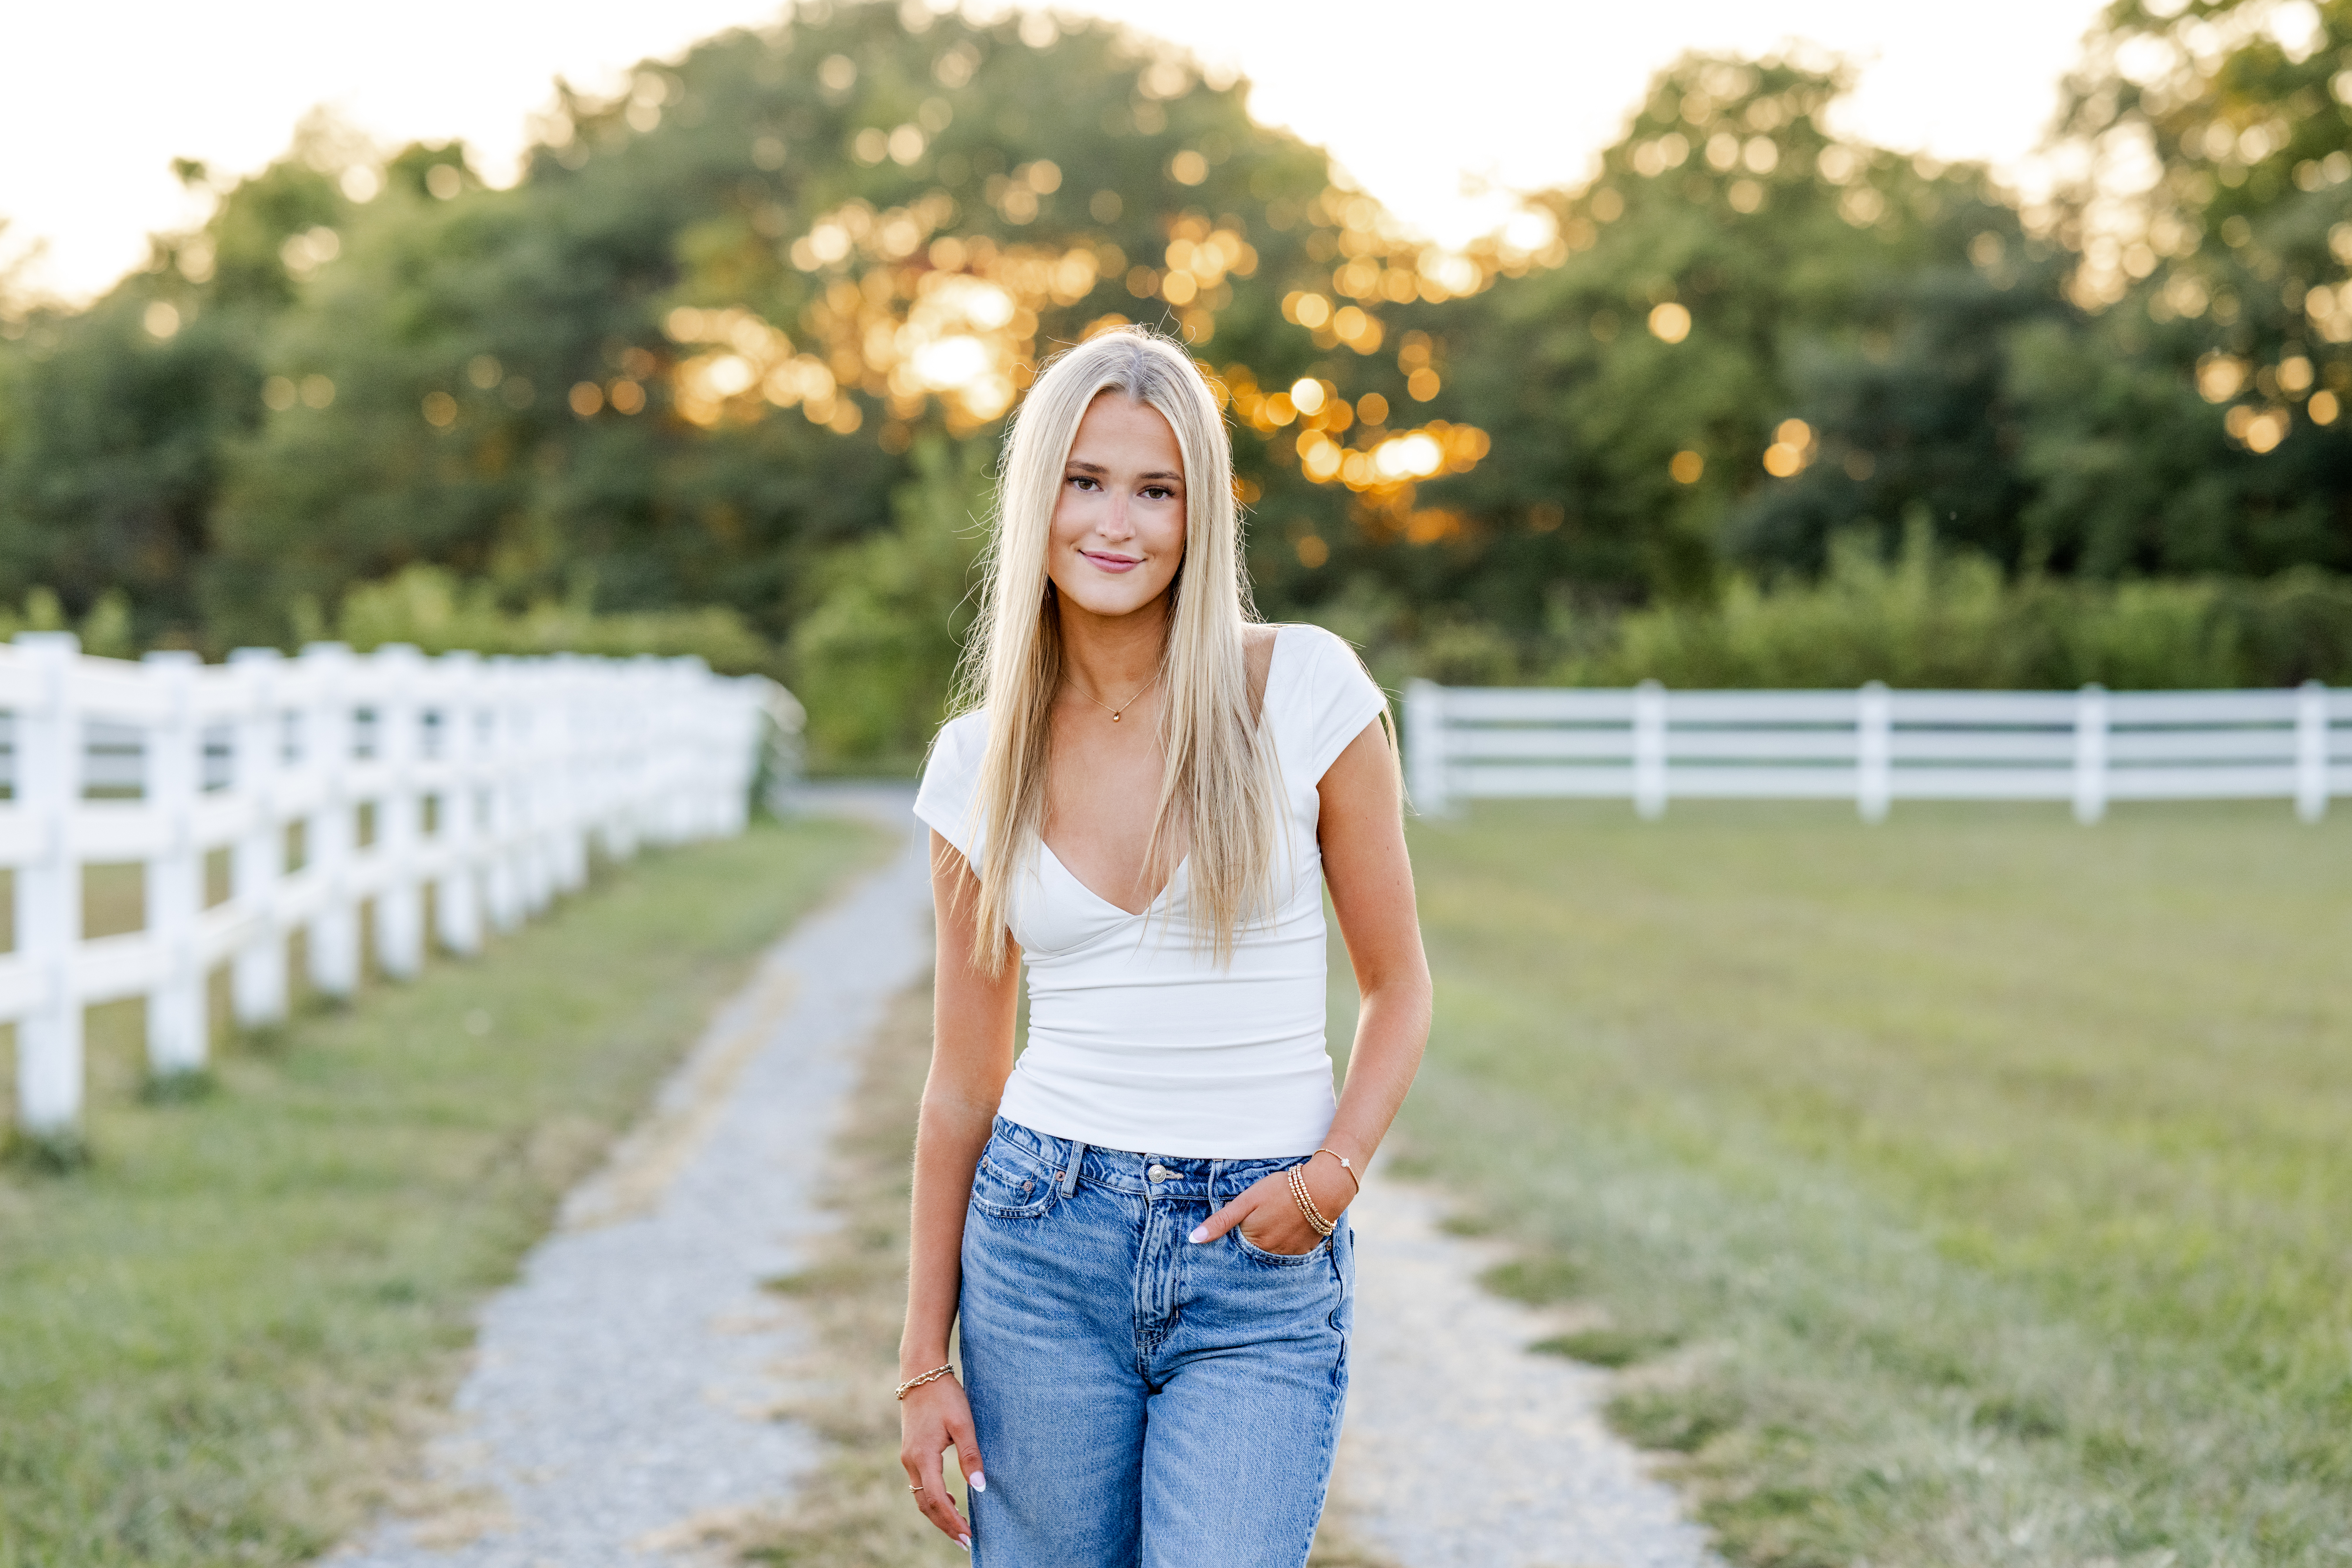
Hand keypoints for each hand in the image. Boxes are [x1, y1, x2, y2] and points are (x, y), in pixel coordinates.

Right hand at [899, 1373, 982, 1550]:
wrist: (920, 1373)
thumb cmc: (945, 1396)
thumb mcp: (963, 1423)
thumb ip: (971, 1456)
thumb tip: (980, 1488)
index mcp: (923, 1457)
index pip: (938, 1499)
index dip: (953, 1520)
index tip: (969, 1535)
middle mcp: (911, 1461)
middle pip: (926, 1505)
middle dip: (945, 1525)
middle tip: (966, 1542)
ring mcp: (908, 1457)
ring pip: (921, 1497)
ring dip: (939, 1515)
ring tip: (959, 1529)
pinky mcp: (910, 1452)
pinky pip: (920, 1485)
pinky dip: (933, 1499)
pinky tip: (951, 1501)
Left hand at [1188, 1157, 1351, 1255]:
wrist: (1321, 1189)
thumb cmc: (1280, 1190)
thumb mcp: (1246, 1200)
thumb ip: (1221, 1221)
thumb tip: (1194, 1239)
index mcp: (1252, 1242)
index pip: (1233, 1249)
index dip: (1231, 1239)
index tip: (1233, 1230)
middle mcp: (1268, 1254)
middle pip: (1251, 1254)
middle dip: (1248, 1244)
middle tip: (1256, 1224)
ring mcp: (1287, 1255)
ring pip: (1269, 1255)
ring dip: (1266, 1244)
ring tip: (1271, 1225)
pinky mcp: (1303, 1252)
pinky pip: (1287, 1254)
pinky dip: (1283, 1244)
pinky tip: (1285, 1229)